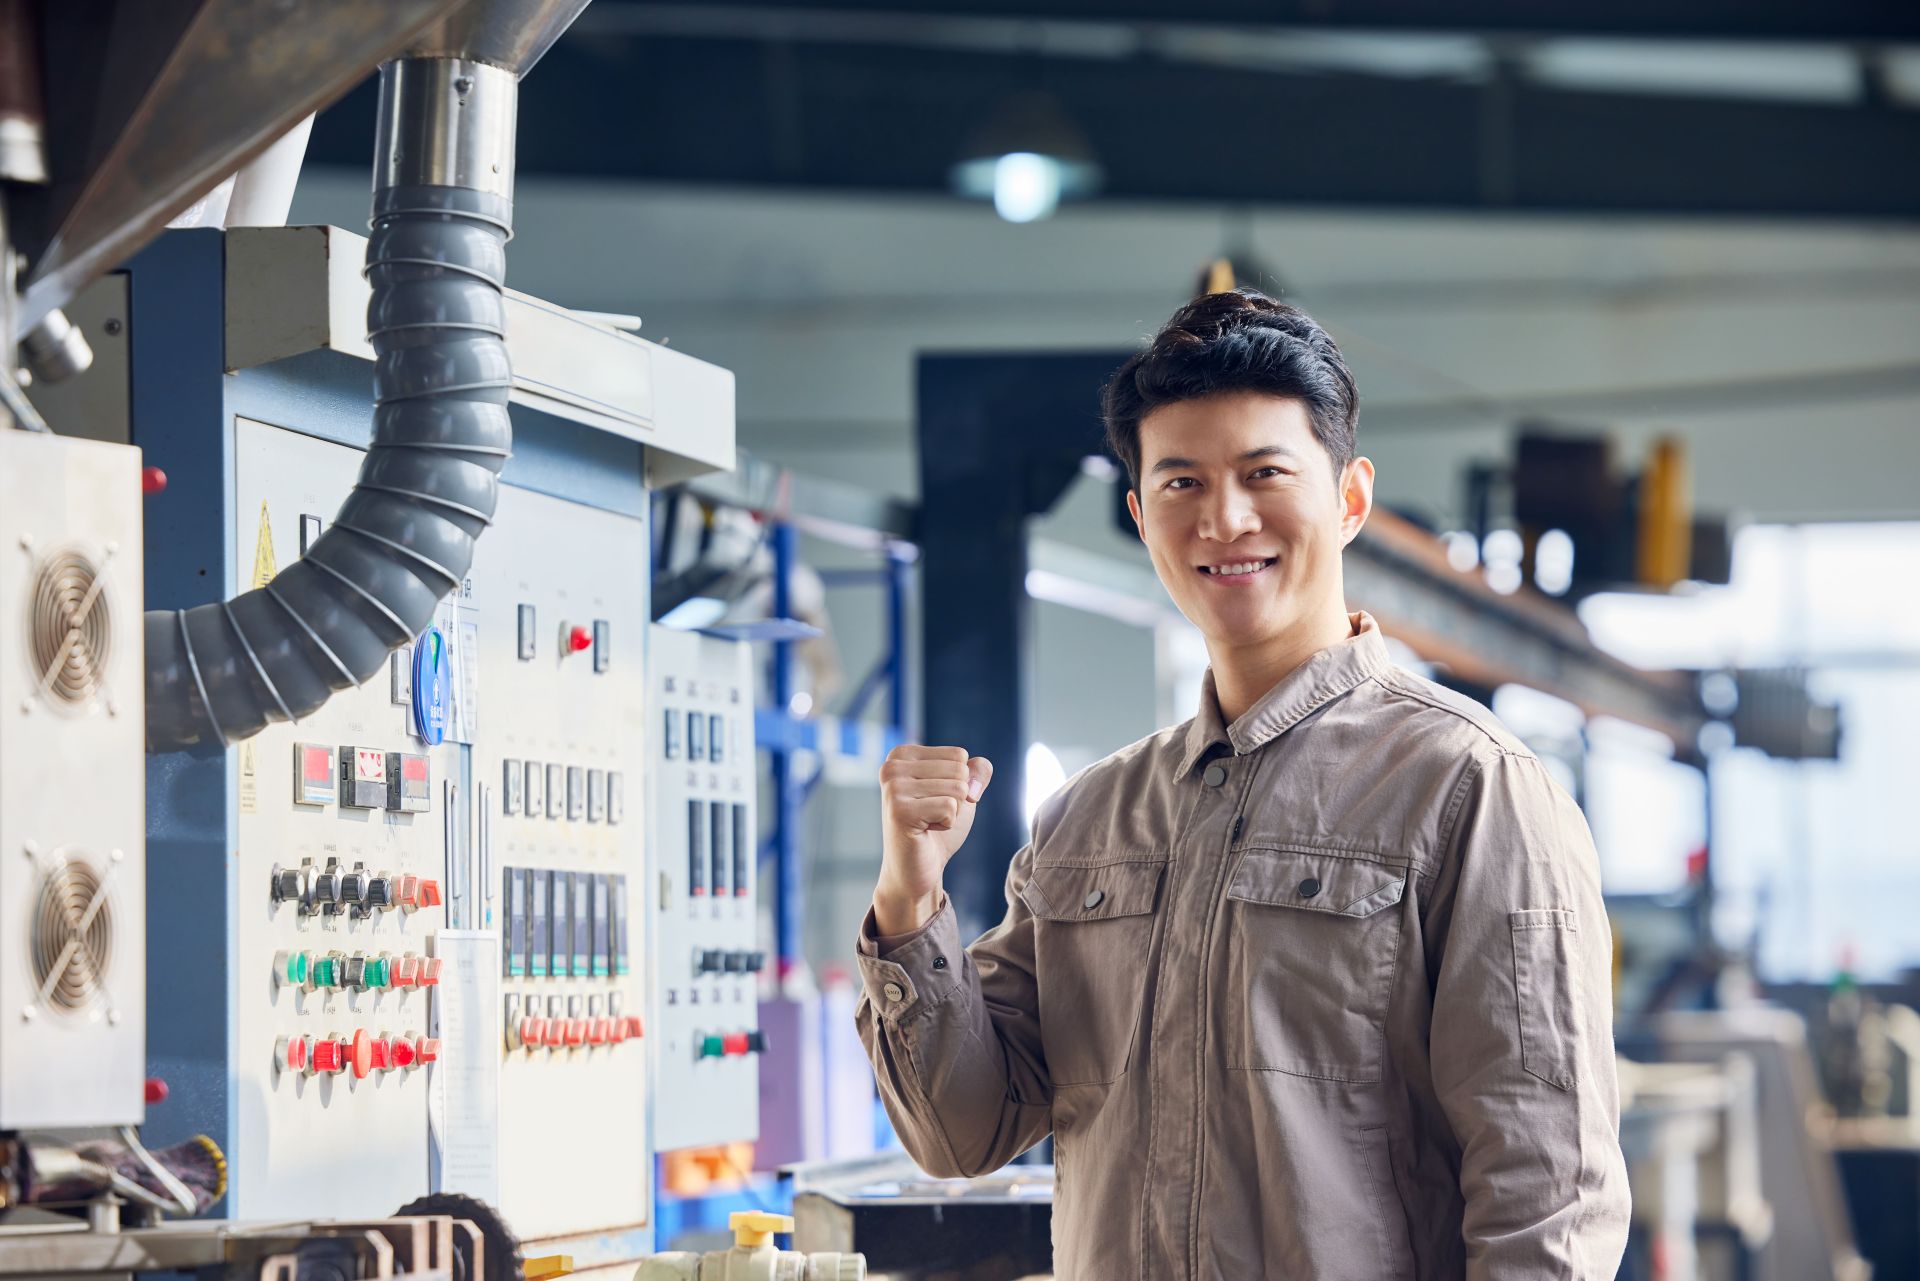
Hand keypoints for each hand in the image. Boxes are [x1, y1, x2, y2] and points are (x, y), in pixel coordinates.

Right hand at [873, 745, 993, 934]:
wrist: (917, 868)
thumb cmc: (937, 827)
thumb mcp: (963, 791)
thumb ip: (977, 771)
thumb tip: (973, 780)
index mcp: (903, 754)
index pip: (959, 755)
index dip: (959, 783)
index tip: (935, 800)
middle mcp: (892, 766)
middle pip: (959, 770)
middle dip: (957, 798)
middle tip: (932, 814)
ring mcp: (893, 787)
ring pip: (957, 788)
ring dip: (951, 812)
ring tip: (928, 822)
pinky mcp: (899, 810)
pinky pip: (950, 807)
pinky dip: (947, 824)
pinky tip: (925, 831)